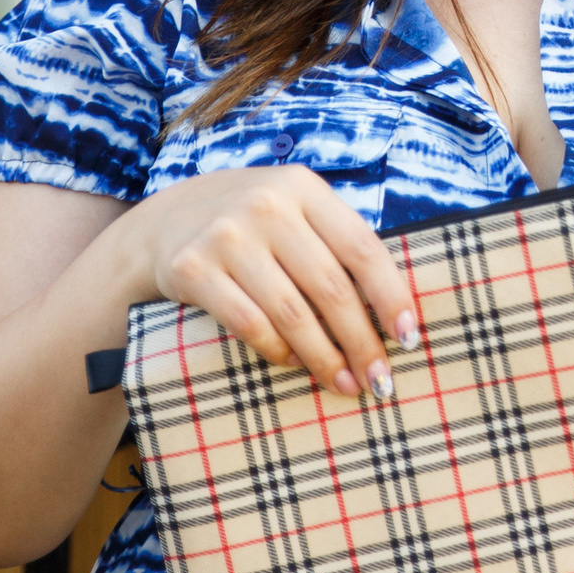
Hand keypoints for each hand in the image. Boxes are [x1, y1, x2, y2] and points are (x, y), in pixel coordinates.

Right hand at [123, 165, 416, 398]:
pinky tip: (296, 366)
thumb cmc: (250, 226)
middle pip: (331, 288)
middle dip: (362, 341)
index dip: (391, 296)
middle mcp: (266, 205)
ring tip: (346, 384)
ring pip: (293, 314)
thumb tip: (395, 311)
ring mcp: (226, 236)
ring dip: (325, 358)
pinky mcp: (192, 269)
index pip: (362, 247)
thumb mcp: (292, 211)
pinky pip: (250, 324)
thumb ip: (334, 243)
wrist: (163, 223)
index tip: (410, 337)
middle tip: (380, 379)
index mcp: (302, 188)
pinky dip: (279, 352)